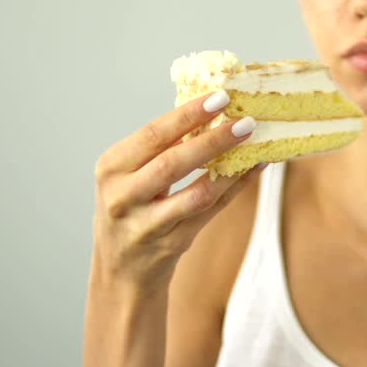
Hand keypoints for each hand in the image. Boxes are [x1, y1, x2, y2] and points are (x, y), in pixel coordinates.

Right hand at [90, 91, 261, 289]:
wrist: (120, 269)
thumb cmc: (131, 207)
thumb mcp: (131, 174)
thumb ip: (161, 147)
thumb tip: (212, 108)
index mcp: (111, 168)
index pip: (152, 135)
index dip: (187, 115)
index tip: (220, 97)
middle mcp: (123, 197)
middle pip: (172, 163)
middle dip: (213, 140)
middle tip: (246, 122)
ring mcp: (146, 225)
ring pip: (196, 194)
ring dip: (230, 168)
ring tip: (255, 145)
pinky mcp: (172, 245)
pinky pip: (211, 212)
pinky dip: (235, 187)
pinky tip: (254, 169)